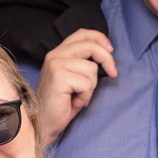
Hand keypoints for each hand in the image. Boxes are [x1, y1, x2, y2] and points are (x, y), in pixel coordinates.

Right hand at [35, 28, 116, 144]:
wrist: (44, 123)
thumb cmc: (61, 103)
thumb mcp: (74, 78)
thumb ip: (82, 63)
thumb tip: (106, 54)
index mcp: (58, 53)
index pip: (81, 34)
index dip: (99, 38)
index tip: (110, 50)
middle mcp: (54, 55)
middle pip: (90, 46)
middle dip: (107, 60)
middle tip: (113, 73)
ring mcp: (55, 64)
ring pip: (91, 69)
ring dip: (91, 87)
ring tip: (78, 96)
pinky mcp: (58, 77)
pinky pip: (86, 84)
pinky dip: (85, 96)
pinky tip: (74, 102)